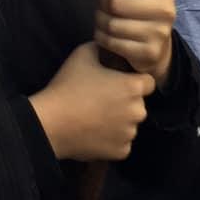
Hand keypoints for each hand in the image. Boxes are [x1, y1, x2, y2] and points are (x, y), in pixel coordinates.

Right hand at [29, 42, 153, 160]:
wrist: (51, 123)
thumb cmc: (68, 86)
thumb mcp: (83, 54)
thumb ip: (102, 48)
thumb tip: (108, 47)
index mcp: (133, 87)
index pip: (148, 82)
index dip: (134, 80)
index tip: (117, 83)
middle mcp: (138, 111)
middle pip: (139, 105)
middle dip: (126, 102)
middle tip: (102, 101)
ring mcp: (130, 134)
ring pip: (130, 125)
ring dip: (119, 122)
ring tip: (96, 119)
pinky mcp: (121, 152)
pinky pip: (122, 143)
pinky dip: (112, 140)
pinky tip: (94, 133)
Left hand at [93, 0, 177, 86]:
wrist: (156, 46)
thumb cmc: (138, 4)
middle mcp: (166, 10)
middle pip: (116, 2)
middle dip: (102, 2)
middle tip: (105, 5)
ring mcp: (159, 33)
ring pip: (111, 24)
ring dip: (100, 21)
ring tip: (104, 19)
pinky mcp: (148, 52)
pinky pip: (111, 43)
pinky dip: (102, 37)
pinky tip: (107, 34)